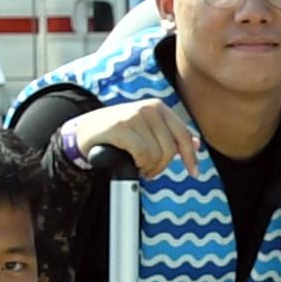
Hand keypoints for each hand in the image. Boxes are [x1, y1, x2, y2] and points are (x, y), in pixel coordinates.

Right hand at [67, 99, 199, 177]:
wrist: (84, 132)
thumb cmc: (118, 133)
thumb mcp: (146, 129)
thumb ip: (170, 134)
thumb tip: (197, 143)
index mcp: (159, 108)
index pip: (183, 135)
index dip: (190, 157)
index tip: (193, 173)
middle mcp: (149, 108)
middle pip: (170, 149)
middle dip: (161, 166)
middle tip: (148, 170)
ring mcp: (135, 116)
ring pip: (157, 155)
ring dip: (148, 167)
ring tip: (136, 164)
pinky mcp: (122, 127)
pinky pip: (143, 156)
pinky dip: (139, 165)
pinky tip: (131, 163)